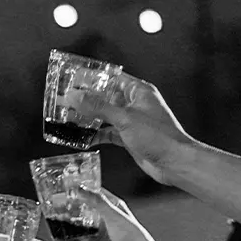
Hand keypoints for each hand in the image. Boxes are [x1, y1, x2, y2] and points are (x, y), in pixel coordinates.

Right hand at [60, 189, 162, 240]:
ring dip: (64, 223)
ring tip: (51, 217)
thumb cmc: (132, 234)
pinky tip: (55, 236)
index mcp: (110, 208)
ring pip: (75, 227)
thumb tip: (78, 189)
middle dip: (68, 207)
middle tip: (53, 201)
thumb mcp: (113, 213)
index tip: (66, 184)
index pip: (93, 194)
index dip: (80, 189)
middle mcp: (101, 220)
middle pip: (81, 211)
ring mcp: (95, 235)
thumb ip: (96, 201)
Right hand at [68, 76, 193, 185]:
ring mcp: (131, 121)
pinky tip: (84, 138)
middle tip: (68, 100)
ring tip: (70, 117)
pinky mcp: (128, 137)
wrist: (173, 162)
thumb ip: (98, 107)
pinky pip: (108, 132)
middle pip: (106, 97)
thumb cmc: (159, 137)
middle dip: (87, 99)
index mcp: (138, 91)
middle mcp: (135, 104)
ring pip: (105, 116)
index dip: (94, 77)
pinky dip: (96, 135)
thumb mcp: (124, 118)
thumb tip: (76, 96)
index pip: (113, 78)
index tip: (76, 78)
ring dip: (89, 118)